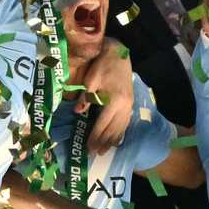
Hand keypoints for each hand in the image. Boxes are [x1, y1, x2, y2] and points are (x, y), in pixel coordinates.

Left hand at [78, 37, 134, 154]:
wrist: (119, 53)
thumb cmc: (103, 65)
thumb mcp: (91, 79)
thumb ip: (86, 97)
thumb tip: (78, 113)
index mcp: (114, 100)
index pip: (103, 124)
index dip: (95, 137)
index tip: (88, 148)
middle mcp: (124, 106)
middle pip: (113, 129)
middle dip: (103, 142)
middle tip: (95, 154)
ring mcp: (129, 104)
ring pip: (121, 127)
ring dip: (112, 140)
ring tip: (105, 151)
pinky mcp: (130, 102)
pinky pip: (126, 122)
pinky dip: (121, 132)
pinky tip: (116, 139)